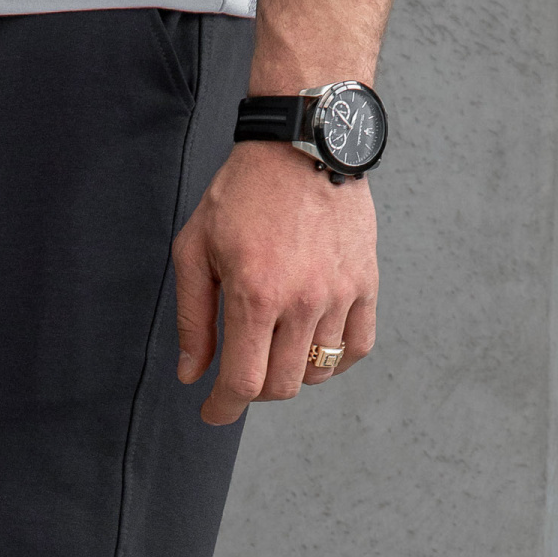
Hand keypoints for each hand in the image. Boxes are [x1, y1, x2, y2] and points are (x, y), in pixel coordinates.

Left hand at [172, 140, 378, 426]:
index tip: (213, 412)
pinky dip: (335, 360)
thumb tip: (192, 375)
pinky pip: (357, 347)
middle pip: (282, 386)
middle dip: (254, 391)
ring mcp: (339, 293)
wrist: (300, 143)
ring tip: (272, 348)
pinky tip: (312, 347)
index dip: (223, 408)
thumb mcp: (195, 250)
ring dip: (291, 373)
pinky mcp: (365, 282)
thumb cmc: (240, 193)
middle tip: (239, 372)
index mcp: (254, 295)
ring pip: (318, 370)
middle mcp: (302, 300)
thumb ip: (193, 318)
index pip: (243, 382)